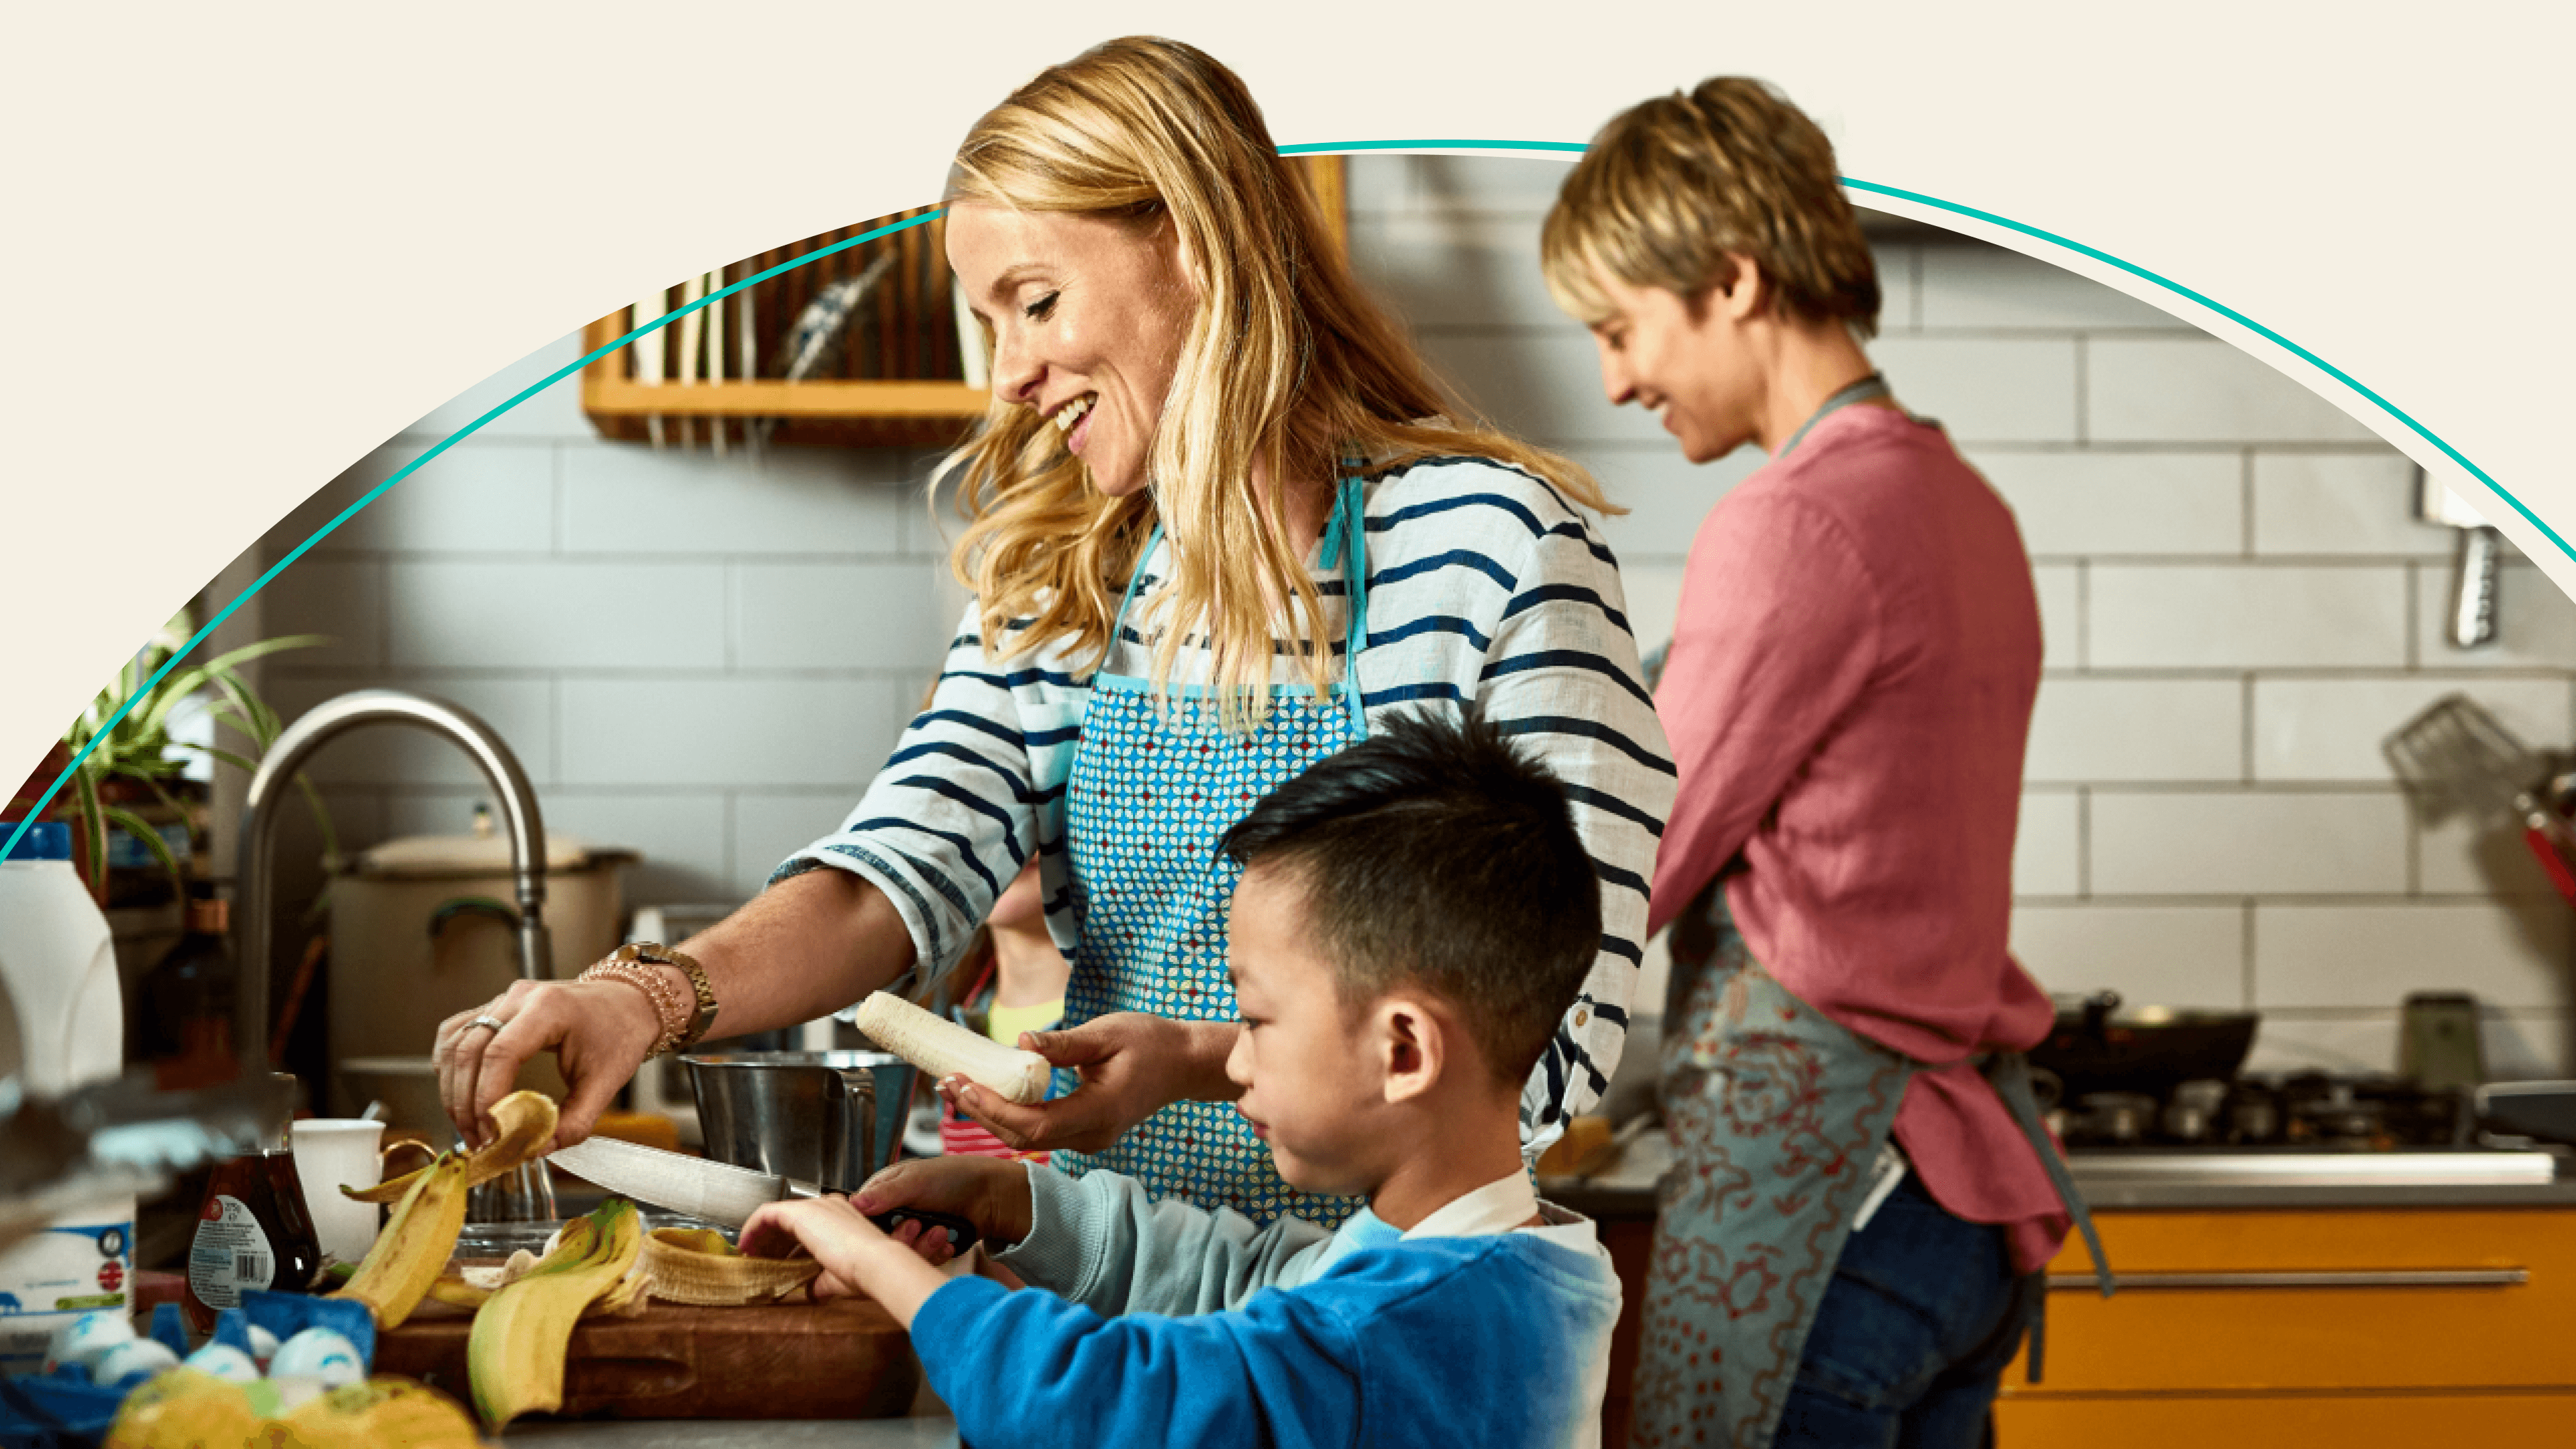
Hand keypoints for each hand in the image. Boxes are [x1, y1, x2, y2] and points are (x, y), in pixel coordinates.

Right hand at [432, 974, 661, 1150]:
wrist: (627, 1002)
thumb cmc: (620, 1033)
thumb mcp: (606, 1083)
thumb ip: (574, 1122)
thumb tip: (535, 1151)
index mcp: (549, 1008)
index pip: (501, 1053)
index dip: (487, 1097)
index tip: (490, 1132)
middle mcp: (519, 998)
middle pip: (469, 1051)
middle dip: (466, 1102)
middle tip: (478, 1140)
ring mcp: (503, 999)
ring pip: (455, 1043)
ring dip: (453, 1089)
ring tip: (469, 1126)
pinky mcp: (494, 1007)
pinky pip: (456, 1033)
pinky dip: (450, 1066)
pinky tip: (459, 1093)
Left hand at [739, 1194, 944, 1327]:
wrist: (875, 1263)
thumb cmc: (866, 1271)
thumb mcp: (837, 1278)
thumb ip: (820, 1283)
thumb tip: (811, 1292)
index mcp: (841, 1218)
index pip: (806, 1226)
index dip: (786, 1243)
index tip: (775, 1260)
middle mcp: (828, 1207)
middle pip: (789, 1219)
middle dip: (771, 1241)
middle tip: (758, 1259)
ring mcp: (815, 1207)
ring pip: (776, 1215)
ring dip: (760, 1235)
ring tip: (749, 1255)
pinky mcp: (801, 1212)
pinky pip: (767, 1213)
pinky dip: (753, 1228)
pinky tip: (746, 1246)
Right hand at [851, 1155, 1032, 1263]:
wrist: (991, 1196)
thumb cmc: (953, 1177)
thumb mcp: (916, 1180)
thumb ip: (885, 1193)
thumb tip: (854, 1204)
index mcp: (883, 1192)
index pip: (860, 1217)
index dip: (868, 1228)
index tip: (883, 1229)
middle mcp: (894, 1213)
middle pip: (881, 1241)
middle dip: (902, 1238)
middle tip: (917, 1227)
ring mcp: (911, 1232)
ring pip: (902, 1255)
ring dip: (922, 1247)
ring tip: (941, 1232)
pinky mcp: (926, 1248)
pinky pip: (921, 1261)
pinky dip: (935, 1254)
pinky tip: (948, 1243)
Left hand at [940, 1012, 1239, 1154]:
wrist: (1184, 1065)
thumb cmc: (1151, 1043)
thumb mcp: (1108, 1033)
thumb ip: (1064, 1044)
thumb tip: (1022, 1040)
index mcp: (1099, 1112)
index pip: (1033, 1124)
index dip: (992, 1108)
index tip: (962, 1082)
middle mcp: (1092, 1136)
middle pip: (1021, 1139)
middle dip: (979, 1112)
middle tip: (946, 1082)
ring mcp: (1088, 1139)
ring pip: (1027, 1140)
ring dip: (989, 1115)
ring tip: (956, 1087)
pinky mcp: (1084, 1133)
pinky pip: (1039, 1131)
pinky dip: (1009, 1115)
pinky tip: (987, 1093)